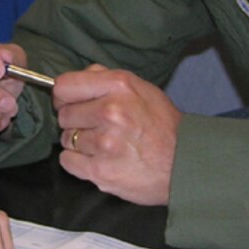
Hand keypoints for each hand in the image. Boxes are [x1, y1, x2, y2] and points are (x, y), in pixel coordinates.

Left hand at [52, 66, 181, 205]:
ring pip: (66, 139)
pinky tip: (98, 159)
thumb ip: (107, 78)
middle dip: (76, 120)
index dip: (65, 96)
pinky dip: (78, 162)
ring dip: (79, 142)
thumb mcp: (142, 89)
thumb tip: (79, 78)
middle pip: (63, 114)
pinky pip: (67, 161)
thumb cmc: (163, 125)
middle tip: (97, 127)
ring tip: (104, 145)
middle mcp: (110, 111)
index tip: (71, 103)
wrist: (185, 164)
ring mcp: (104, 143)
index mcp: (119, 86)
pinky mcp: (100, 171)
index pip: (64, 86)